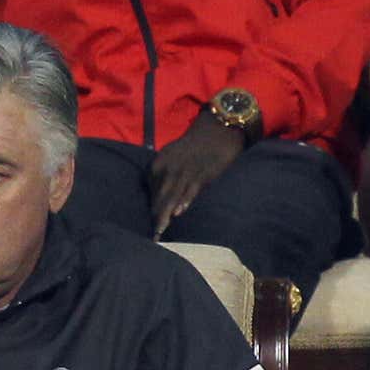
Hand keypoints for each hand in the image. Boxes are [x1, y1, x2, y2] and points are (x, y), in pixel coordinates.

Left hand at [149, 110, 246, 234]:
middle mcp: (167, 167)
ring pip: (172, 196)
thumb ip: (166, 176)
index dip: (152, 210)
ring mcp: (184, 170)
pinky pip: (190, 190)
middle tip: (152, 239)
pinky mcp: (201, 173)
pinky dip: (184, 201)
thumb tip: (165, 199)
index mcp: (158, 164)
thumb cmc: (196, 147)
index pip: (152, 192)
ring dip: (165, 216)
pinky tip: (179, 213)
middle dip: (156, 218)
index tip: (152, 228)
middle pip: (159, 197)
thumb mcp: (173, 158)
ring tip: (160, 233)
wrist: (217, 130)